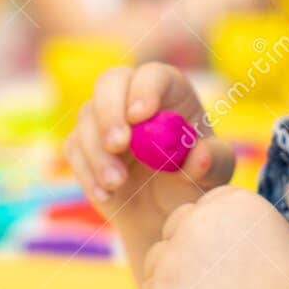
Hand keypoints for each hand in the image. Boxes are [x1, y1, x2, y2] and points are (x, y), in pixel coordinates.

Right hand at [64, 63, 233, 239]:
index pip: (154, 76)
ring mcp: (105, 118)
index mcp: (170, 91)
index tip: (140, 116)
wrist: (164, 213)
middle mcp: (133, 95)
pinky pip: (74, 149)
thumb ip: (213, 162)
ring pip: (87, 117)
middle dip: (110, 111)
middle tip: (118, 144)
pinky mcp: (83, 144)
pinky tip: (106, 194)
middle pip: (110, 81)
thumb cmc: (194, 183)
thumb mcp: (214, 175)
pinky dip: (87, 172)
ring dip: (98, 151)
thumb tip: (199, 155)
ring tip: (117, 183)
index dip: (145, 89)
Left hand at [140, 185, 288, 288]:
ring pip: (157, 258)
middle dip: (190, 252)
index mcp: (230, 200)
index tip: (235, 264)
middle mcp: (198, 217)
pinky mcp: (158, 288)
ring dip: (174, 277)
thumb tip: (206, 229)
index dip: (217, 238)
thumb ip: (234, 225)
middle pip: (176, 226)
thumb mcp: (271, 238)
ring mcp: (174, 253)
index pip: (204, 208)